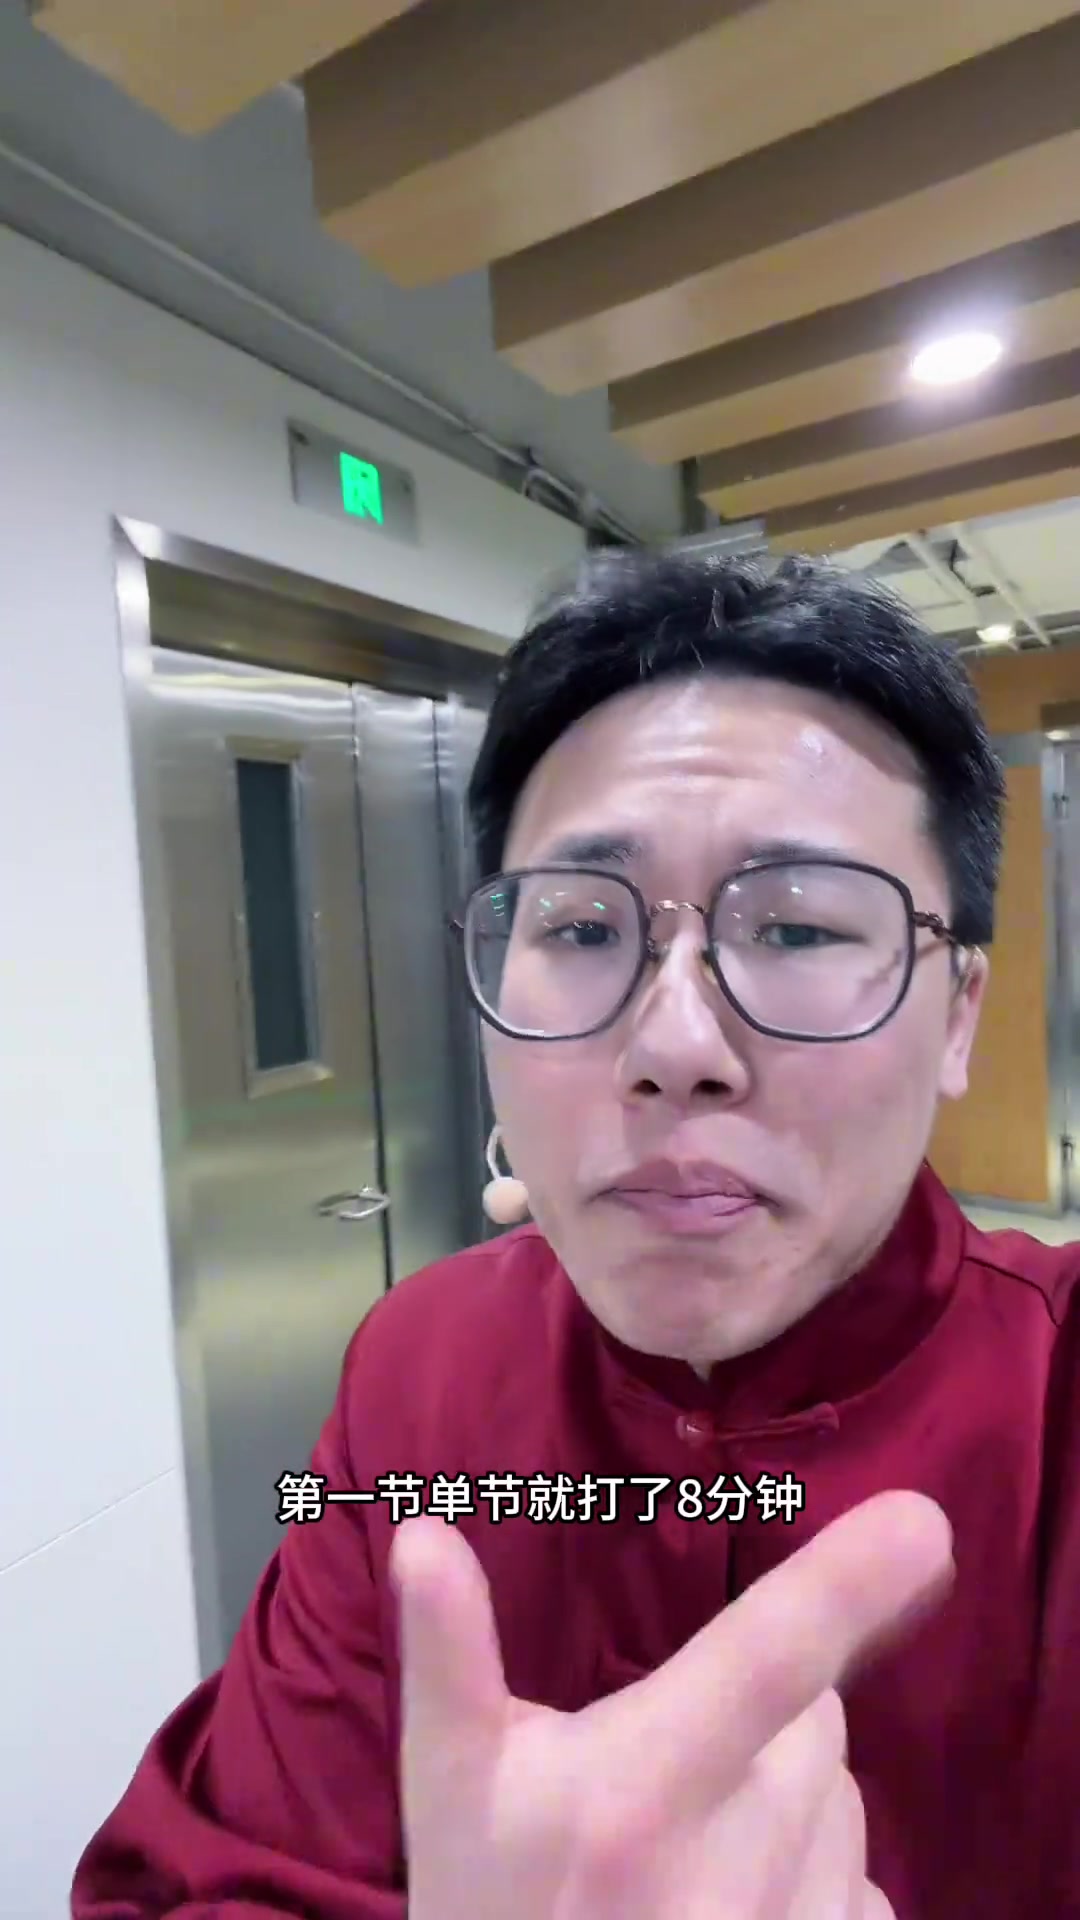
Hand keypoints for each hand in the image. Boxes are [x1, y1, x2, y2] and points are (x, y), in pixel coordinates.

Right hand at [392, 1491, 952, 1919]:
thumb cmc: (488, 1901)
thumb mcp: (448, 1784)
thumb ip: (447, 1653)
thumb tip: (424, 1532)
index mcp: (640, 1793)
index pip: (764, 1660)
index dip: (844, 1585)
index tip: (920, 1522)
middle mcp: (735, 1866)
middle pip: (815, 1720)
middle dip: (768, 1715)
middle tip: (674, 1763)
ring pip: (842, 1802)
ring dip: (793, 1799)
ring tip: (693, 1847)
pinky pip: (866, 1889)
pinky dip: (820, 1880)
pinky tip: (736, 1905)